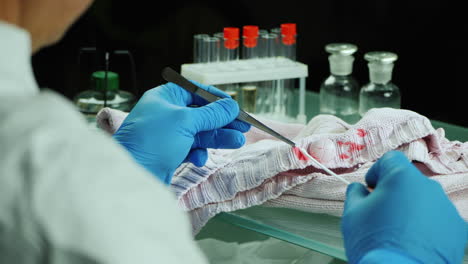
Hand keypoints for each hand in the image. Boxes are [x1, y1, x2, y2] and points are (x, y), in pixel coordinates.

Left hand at [113, 82, 249, 183]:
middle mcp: (166, 114)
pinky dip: (199, 153)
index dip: (217, 99)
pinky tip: (200, 158)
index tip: (235, 107)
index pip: (196, 92)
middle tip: (244, 126)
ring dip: (218, 137)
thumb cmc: (150, 142)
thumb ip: (211, 114)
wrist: (131, 174)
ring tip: (237, 141)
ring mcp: (168, 134)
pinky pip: (191, 148)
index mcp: (165, 98)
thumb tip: (231, 105)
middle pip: (202, 114)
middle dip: (222, 121)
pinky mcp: (170, 153)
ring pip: (200, 133)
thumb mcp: (185, 122)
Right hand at [341, 151, 466, 263]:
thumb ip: (355, 192)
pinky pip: (438, 219)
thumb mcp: (352, 212)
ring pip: (424, 200)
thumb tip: (360, 189)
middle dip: (394, 192)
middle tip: (380, 212)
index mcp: (402, 177)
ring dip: (411, 208)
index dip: (377, 172)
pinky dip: (426, 226)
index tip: (370, 188)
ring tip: (397, 231)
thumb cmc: (373, 241)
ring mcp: (446, 208)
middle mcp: (429, 187)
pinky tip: (412, 241)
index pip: (390, 159)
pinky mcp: (458, 230)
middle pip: (408, 180)